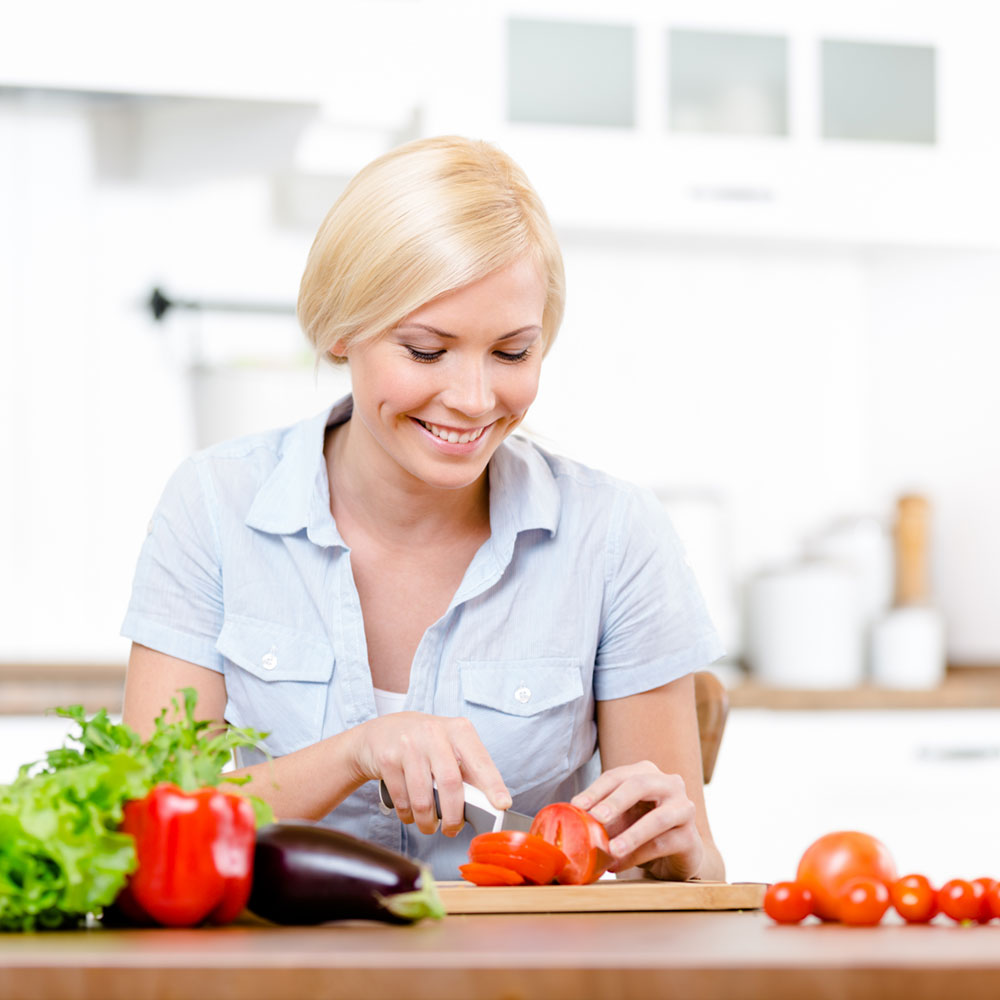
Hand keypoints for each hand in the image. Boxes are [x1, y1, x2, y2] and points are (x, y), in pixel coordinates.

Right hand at [353, 712, 510, 836]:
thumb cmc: (422, 743)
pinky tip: (411, 814)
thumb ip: (468, 769)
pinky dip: (408, 815)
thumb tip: (490, 803)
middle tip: (453, 829)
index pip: (480, 760)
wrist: (378, 733)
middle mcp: (434, 733)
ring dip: (428, 822)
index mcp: (457, 729)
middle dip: (454, 816)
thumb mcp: (449, 745)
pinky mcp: (387, 759)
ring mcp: (409, 744)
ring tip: (430, 825)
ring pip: (424, 798)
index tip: (502, 804)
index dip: (492, 785)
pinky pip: (402, 800)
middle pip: (451, 784)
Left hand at [571, 760, 703, 879]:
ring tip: (611, 849)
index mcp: (646, 772)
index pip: (617, 775)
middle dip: (616, 801)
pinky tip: (620, 865)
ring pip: (657, 819)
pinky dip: (638, 856)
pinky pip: (662, 844)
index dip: (596, 789)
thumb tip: (571, 821)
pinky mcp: (690, 837)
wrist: (676, 853)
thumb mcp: (620, 818)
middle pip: (640, 785)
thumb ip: (601, 816)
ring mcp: (684, 808)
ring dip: (631, 835)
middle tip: (597, 817)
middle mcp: (669, 784)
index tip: (577, 805)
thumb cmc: (642, 827)